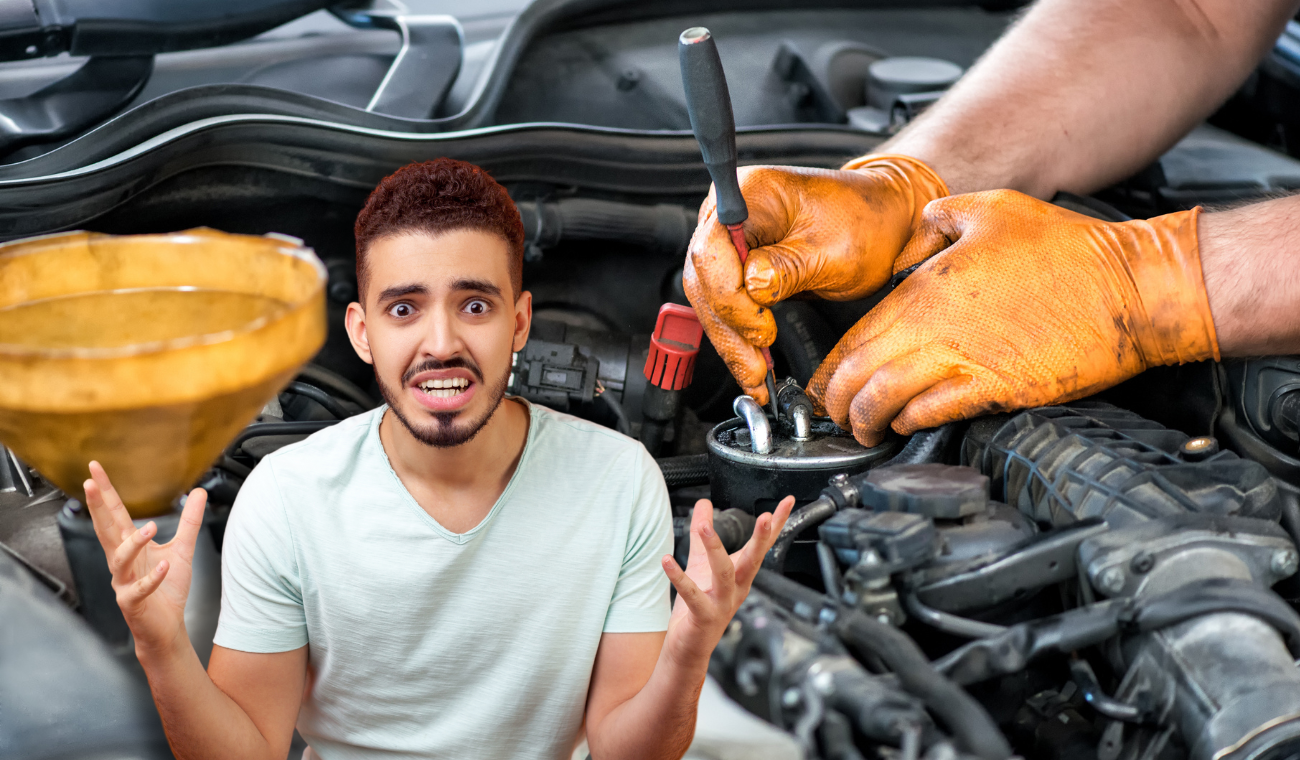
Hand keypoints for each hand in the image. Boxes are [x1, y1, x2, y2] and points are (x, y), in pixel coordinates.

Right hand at [83, 461, 207, 657]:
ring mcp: (123, 582)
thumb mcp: (182, 549)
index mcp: (130, 546)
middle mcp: (122, 562)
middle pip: (106, 530)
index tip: (94, 469)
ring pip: (119, 559)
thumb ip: (189, 521)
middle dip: (97, 507)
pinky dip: (151, 578)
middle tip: (90, 483)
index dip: (105, 492)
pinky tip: (163, 566)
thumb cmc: (168, 590)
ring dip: (133, 543)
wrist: (167, 627)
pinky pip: (138, 589)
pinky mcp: (132, 603)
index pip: (115, 514)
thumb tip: (199, 492)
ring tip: (151, 527)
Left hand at [660, 497, 794, 670]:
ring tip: (706, 528)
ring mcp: (722, 603)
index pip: (762, 545)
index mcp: (740, 574)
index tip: (787, 502)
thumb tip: (704, 505)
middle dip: (761, 539)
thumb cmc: (698, 608)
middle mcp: (736, 588)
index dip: (776, 524)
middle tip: (766, 517)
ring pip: (725, 574)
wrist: (689, 648)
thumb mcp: (700, 564)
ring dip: (716, 550)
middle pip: (753, 559)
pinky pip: (693, 595)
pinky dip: (680, 578)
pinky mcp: (704, 616)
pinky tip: (668, 561)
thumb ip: (701, 534)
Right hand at [682, 156, 947, 404]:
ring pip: (709, 299)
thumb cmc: (865, 223)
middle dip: (729, 328)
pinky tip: (752, 362)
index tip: (761, 328)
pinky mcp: (737, 266)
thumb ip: (789, 268)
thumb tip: (752, 288)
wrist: (882, 221)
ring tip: (755, 376)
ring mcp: (730, 240)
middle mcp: (730, 213)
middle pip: (705, 278)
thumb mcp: (835, 250)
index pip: (713, 249)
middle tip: (755, 367)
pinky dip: (738, 336)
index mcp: (751, 193)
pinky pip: (725, 305)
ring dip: (731, 340)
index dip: (730, 296)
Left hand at [808, 190, 1219, 445]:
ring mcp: (967, 360)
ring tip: (862, 429)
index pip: (856, 335)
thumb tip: (911, 240)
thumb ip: (936, 222)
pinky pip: (937, 413)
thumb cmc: (1068, 249)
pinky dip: (911, 422)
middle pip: (860, 374)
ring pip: (888, 400)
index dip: (831, 366)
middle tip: (832, 414)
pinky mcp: (999, 388)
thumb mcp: (989, 209)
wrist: (1131, 288)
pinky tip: (906, 423)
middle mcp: (937, 327)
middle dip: (836, 401)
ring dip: (866, 420)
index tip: (823, 382)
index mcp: (927, 287)